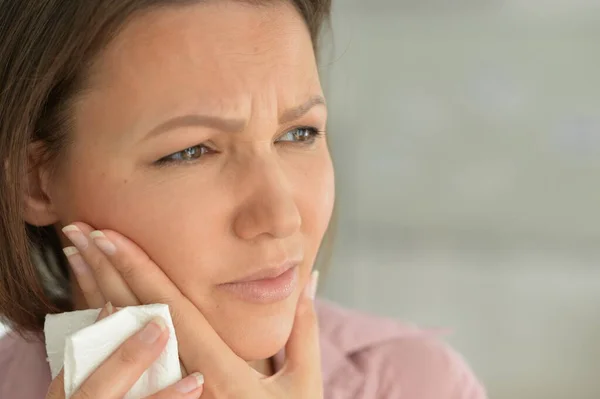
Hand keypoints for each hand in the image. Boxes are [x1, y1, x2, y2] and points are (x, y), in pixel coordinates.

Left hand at [62, 222, 322, 398]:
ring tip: (76, 255)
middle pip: (134, 320)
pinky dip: (102, 330)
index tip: (112, 235)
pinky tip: (91, 299)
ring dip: (95, 293)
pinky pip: (123, 364)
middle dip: (105, 270)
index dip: (140, 269)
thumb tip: (307, 277)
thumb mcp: (303, 381)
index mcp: (220, 372)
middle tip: (80, 230)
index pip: (172, 310)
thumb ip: (303, 328)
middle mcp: (186, 382)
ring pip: (121, 342)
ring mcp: (170, 393)